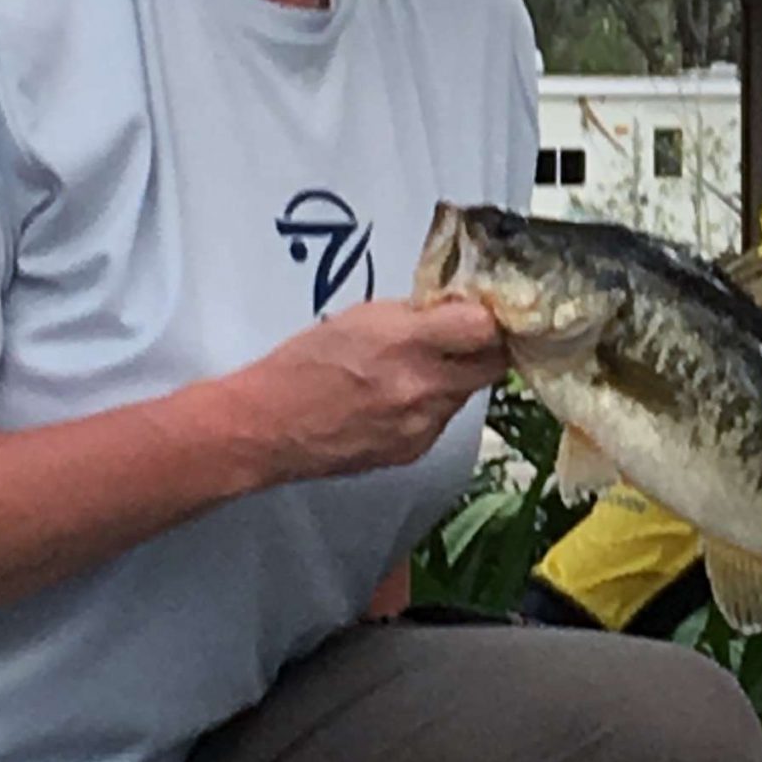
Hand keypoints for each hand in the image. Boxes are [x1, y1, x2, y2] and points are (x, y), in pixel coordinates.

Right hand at [229, 298, 506, 484]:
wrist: (268, 426)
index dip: (488, 318)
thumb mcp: (362, 317)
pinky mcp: (415, 452)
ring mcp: (422, 425)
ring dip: (456, 378)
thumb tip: (454, 310)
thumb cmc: (306, 361)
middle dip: (485, 349)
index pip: (485, 328)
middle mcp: (424, 388)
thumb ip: (415, 314)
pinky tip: (399, 400)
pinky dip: (432, 406)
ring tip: (420, 369)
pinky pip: (442, 421)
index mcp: (408, 343)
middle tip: (466, 339)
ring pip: (466, 394)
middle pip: (493, 365)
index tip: (481, 312)